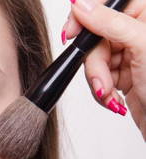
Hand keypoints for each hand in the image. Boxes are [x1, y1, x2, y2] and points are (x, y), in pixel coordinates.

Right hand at [62, 0, 145, 140]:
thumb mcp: (141, 45)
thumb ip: (109, 22)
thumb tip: (81, 5)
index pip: (105, 5)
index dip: (84, 18)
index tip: (71, 33)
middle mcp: (135, 31)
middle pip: (94, 38)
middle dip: (95, 63)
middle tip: (101, 79)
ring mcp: (127, 53)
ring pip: (92, 60)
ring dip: (97, 80)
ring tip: (109, 93)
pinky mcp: (120, 73)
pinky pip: (96, 77)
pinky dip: (101, 90)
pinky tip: (113, 97)